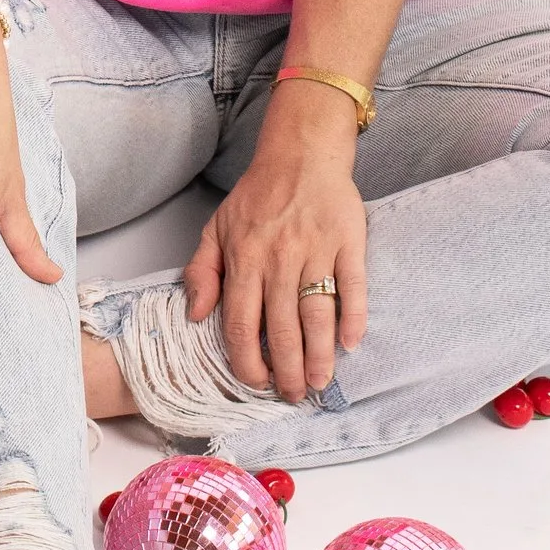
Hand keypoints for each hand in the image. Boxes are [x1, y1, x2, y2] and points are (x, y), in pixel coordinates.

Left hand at [181, 109, 369, 400]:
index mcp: (244, 259)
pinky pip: (353, 285)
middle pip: (282, 327)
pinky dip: (354, 317)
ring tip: (319, 382)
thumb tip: (196, 316)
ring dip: (319, 355)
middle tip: (293, 395)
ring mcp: (315, 250)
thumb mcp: (216, 228)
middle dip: (286, 370)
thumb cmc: (257, 196)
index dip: (248, 361)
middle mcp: (279, 259)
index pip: (242, 323)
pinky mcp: (348, 241)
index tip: (256, 383)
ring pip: (317, 314)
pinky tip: (351, 343)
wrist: (301, 154)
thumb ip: (202, 272)